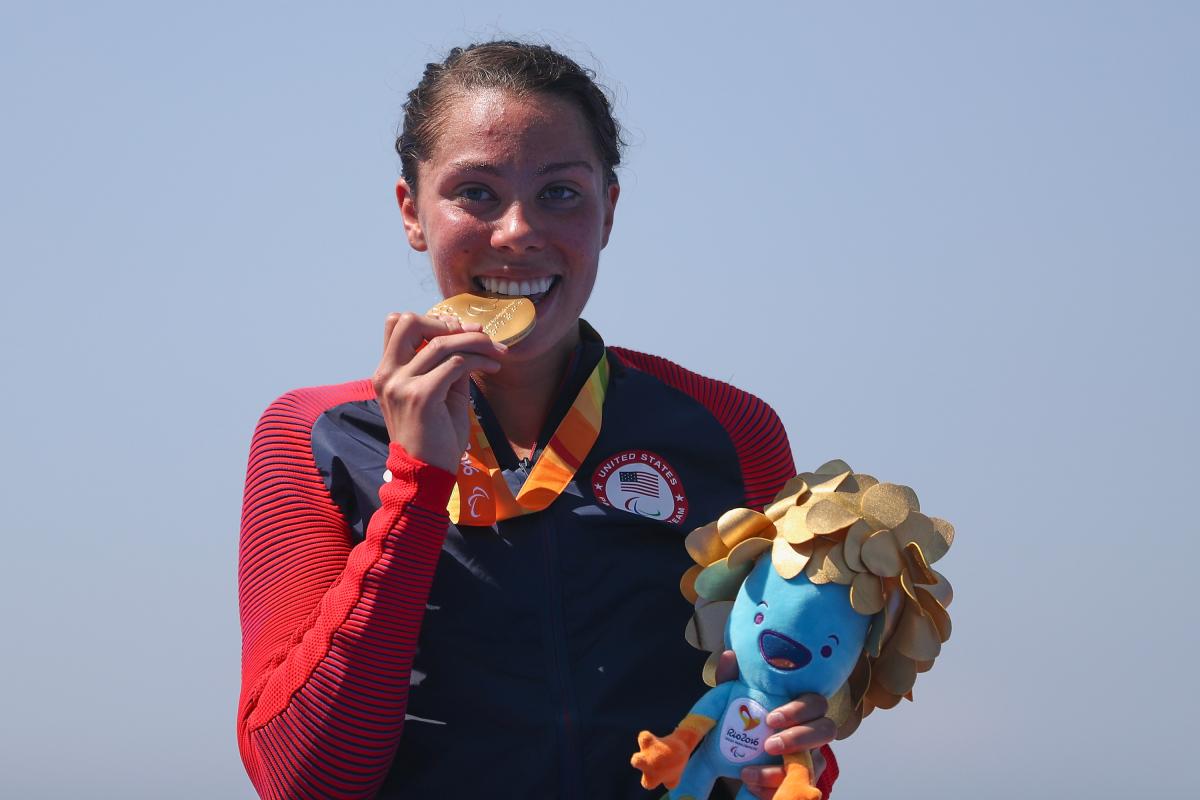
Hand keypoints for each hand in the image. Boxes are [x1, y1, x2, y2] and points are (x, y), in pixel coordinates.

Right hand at [372, 312, 505, 472]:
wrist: (425, 474)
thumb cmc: (433, 438)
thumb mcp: (439, 394)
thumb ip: (446, 367)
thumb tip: (468, 340)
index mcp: (386, 373)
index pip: (398, 325)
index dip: (432, 320)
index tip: (461, 330)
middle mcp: (388, 375)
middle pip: (409, 321)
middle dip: (446, 322)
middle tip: (476, 335)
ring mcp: (401, 384)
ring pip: (441, 342)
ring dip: (475, 341)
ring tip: (496, 351)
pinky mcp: (421, 396)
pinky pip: (456, 363)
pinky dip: (479, 360)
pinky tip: (493, 366)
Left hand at [714, 651, 835, 799]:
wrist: (730, 760)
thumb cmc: (742, 723)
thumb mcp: (731, 700)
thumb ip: (731, 680)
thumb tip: (729, 655)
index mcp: (799, 708)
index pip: (817, 702)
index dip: (800, 709)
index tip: (771, 718)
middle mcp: (811, 732)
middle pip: (827, 730)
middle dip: (800, 737)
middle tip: (769, 745)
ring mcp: (809, 758)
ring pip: (814, 764)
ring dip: (779, 771)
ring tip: (748, 773)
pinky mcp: (800, 781)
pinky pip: (797, 787)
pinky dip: (770, 789)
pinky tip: (750, 784)